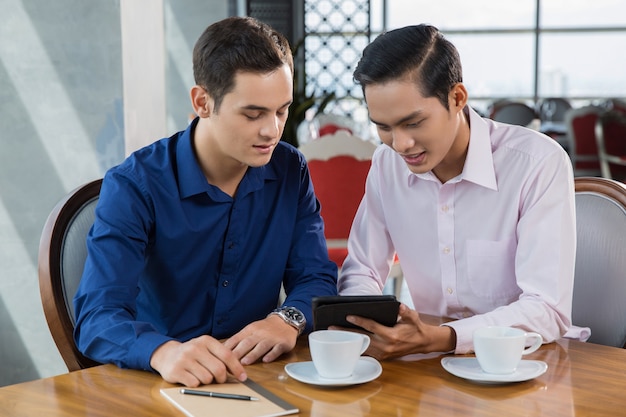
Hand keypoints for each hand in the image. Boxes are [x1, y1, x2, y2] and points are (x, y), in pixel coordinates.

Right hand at [149, 335, 245, 386]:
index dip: (237, 368)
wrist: (167, 354)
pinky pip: (194, 383)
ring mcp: (184, 359)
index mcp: (206, 340)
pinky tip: (191, 377)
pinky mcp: (176, 370)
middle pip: (219, 369)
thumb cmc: (192, 353)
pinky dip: (196, 384)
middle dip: (222, 378)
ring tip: (201, 375)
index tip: (242, 377)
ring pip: (207, 378)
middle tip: (219, 379)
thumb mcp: (206, 348)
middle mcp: (195, 347)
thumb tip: (238, 371)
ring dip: (207, 381)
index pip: (227, 355)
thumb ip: (221, 356)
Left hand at [223, 315, 297, 364]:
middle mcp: (260, 334)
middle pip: (247, 343)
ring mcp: (272, 338)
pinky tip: (266, 360)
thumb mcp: (251, 330)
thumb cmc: (265, 328)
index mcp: (250, 330)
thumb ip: (239, 339)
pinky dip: (271, 355)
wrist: (285, 321)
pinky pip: (277, 349)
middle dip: (238, 352)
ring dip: (252, 354)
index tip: (219, 357)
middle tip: (228, 362)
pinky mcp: (283, 343)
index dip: (228, 348)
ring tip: (244, 362)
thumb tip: (223, 350)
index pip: (237, 339)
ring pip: (261, 346)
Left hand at [337, 303, 455, 359]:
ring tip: (334, 335)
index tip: (348, 316)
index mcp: (392, 335)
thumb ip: (406, 312)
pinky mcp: (382, 357)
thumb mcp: (413, 317)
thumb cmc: (415, 327)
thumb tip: (399, 306)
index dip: (359, 321)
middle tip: (331, 328)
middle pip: (361, 338)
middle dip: (346, 333)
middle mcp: (386, 346)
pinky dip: (355, 347)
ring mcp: (383, 353)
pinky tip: (345, 342)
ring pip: (361, 346)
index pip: (372, 327)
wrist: (422, 342)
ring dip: (348, 340)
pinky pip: (366, 352)